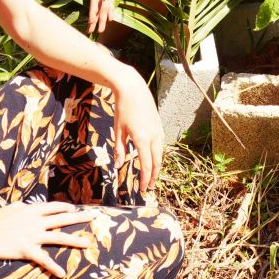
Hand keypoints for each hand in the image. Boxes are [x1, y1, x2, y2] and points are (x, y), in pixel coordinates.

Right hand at [0, 200, 94, 277]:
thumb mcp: (12, 208)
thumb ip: (23, 207)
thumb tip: (28, 206)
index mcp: (32, 210)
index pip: (53, 207)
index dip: (65, 207)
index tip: (74, 209)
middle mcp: (37, 222)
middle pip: (62, 219)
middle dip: (78, 218)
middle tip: (92, 217)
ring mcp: (34, 236)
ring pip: (59, 237)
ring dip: (75, 241)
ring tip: (88, 244)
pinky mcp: (28, 250)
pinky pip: (44, 259)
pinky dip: (53, 267)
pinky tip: (62, 273)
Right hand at [89, 0, 119, 34]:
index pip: (97, 0)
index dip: (95, 11)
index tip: (92, 20)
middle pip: (98, 6)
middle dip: (95, 19)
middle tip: (92, 31)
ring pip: (101, 6)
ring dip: (100, 18)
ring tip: (97, 30)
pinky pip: (107, 1)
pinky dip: (108, 10)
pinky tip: (109, 18)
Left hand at [112, 65, 163, 194]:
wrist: (133, 88)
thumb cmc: (123, 108)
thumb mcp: (118, 130)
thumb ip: (120, 149)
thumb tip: (119, 165)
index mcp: (143, 139)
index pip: (146, 165)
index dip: (145, 179)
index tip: (143, 189)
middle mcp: (154, 136)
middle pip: (157, 162)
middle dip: (153, 176)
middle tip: (149, 187)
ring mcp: (158, 130)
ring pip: (160, 153)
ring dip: (156, 166)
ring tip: (151, 175)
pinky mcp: (159, 125)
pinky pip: (160, 144)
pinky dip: (157, 154)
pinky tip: (152, 156)